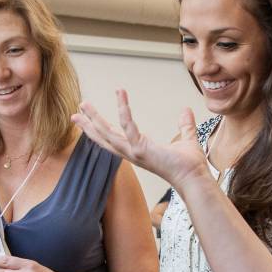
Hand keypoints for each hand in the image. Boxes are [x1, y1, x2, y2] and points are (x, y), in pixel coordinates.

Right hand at [72, 90, 209, 190]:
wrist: (195, 177)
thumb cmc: (190, 165)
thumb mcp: (186, 139)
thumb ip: (184, 125)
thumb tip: (186, 111)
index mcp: (140, 151)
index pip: (116, 138)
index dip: (102, 127)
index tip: (92, 116)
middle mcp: (133, 153)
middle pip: (104, 138)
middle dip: (89, 125)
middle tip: (76, 112)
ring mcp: (135, 152)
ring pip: (108, 134)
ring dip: (94, 119)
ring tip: (83, 104)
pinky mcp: (141, 150)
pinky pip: (128, 126)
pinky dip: (124, 109)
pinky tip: (120, 94)